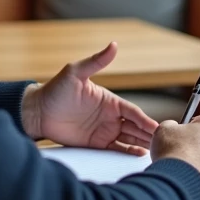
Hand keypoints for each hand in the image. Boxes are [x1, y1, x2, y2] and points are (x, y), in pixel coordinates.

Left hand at [22, 42, 158, 155]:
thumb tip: (114, 45)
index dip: (145, 120)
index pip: (133, 111)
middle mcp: (110, 116)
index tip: (156, 127)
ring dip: (142, 143)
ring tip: (155, 151)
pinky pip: (116, 148)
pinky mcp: (96, 144)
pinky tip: (139, 154)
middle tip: (162, 142)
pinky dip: (128, 151)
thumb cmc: (56, 90)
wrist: (37, 112)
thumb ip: (96, 61)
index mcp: (110, 100)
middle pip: (135, 126)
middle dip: (148, 134)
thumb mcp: (76, 72)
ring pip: (129, 138)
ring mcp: (104, 130)